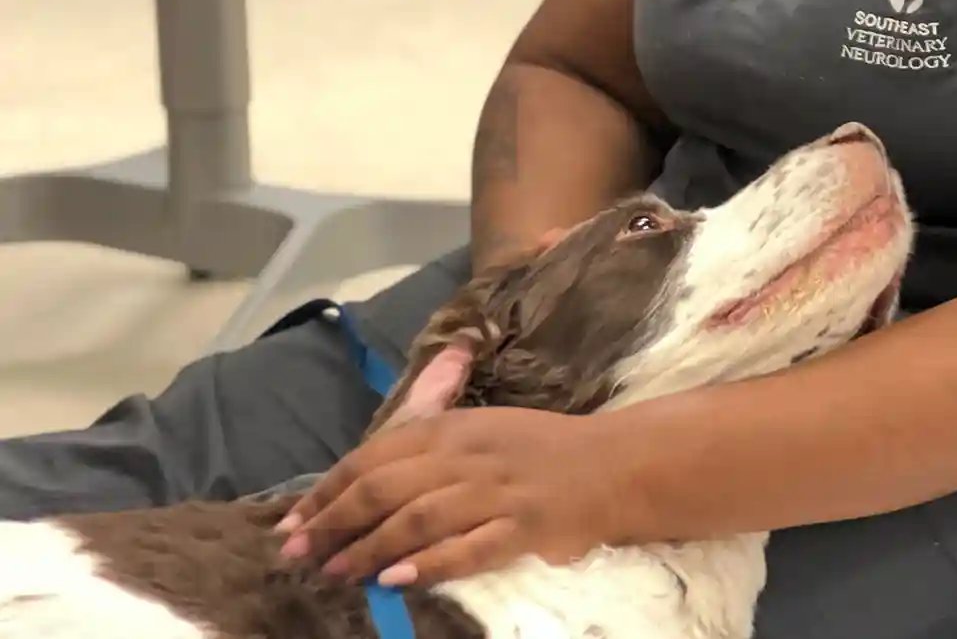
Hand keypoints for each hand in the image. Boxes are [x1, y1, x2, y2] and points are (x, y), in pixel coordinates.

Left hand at [275, 407, 629, 586]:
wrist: (613, 464)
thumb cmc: (539, 449)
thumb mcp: (480, 428)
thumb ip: (427, 441)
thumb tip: (363, 476)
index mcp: (452, 429)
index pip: (372, 458)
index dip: (326, 492)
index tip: (290, 524)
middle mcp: (466, 456)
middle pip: (384, 489)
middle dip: (332, 523)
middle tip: (297, 556)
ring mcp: (495, 492)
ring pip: (417, 519)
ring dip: (369, 548)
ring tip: (335, 574)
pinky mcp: (523, 526)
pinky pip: (468, 548)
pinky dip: (429, 564)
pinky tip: (396, 581)